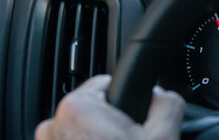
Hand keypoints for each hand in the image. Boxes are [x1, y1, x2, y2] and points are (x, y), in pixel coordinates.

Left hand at [35, 75, 184, 139]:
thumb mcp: (163, 137)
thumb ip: (167, 102)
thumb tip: (163, 95)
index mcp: (76, 108)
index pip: (106, 84)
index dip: (128, 103)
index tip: (135, 123)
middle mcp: (52, 126)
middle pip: (93, 110)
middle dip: (111, 125)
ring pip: (80, 132)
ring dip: (97, 139)